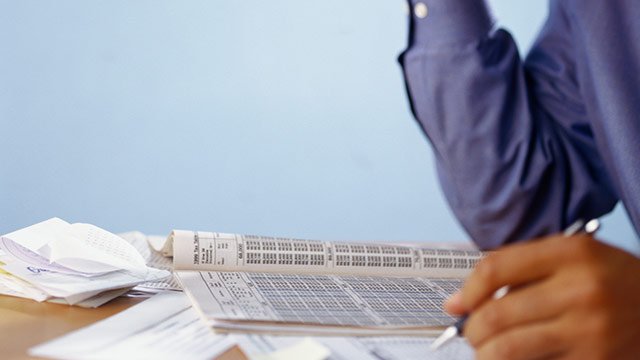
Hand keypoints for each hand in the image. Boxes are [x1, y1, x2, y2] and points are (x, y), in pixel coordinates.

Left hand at [445, 233, 639, 359]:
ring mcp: (590, 331)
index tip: (456, 305)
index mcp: (573, 253)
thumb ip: (523, 270)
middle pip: (497, 314)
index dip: (467, 290)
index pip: (496, 268)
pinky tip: (516, 359)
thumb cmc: (613, 281)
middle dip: (472, 329)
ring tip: (486, 350)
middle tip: (470, 332)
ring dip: (485, 354)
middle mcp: (581, 290)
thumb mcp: (576, 257)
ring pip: (508, 349)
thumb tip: (464, 302)